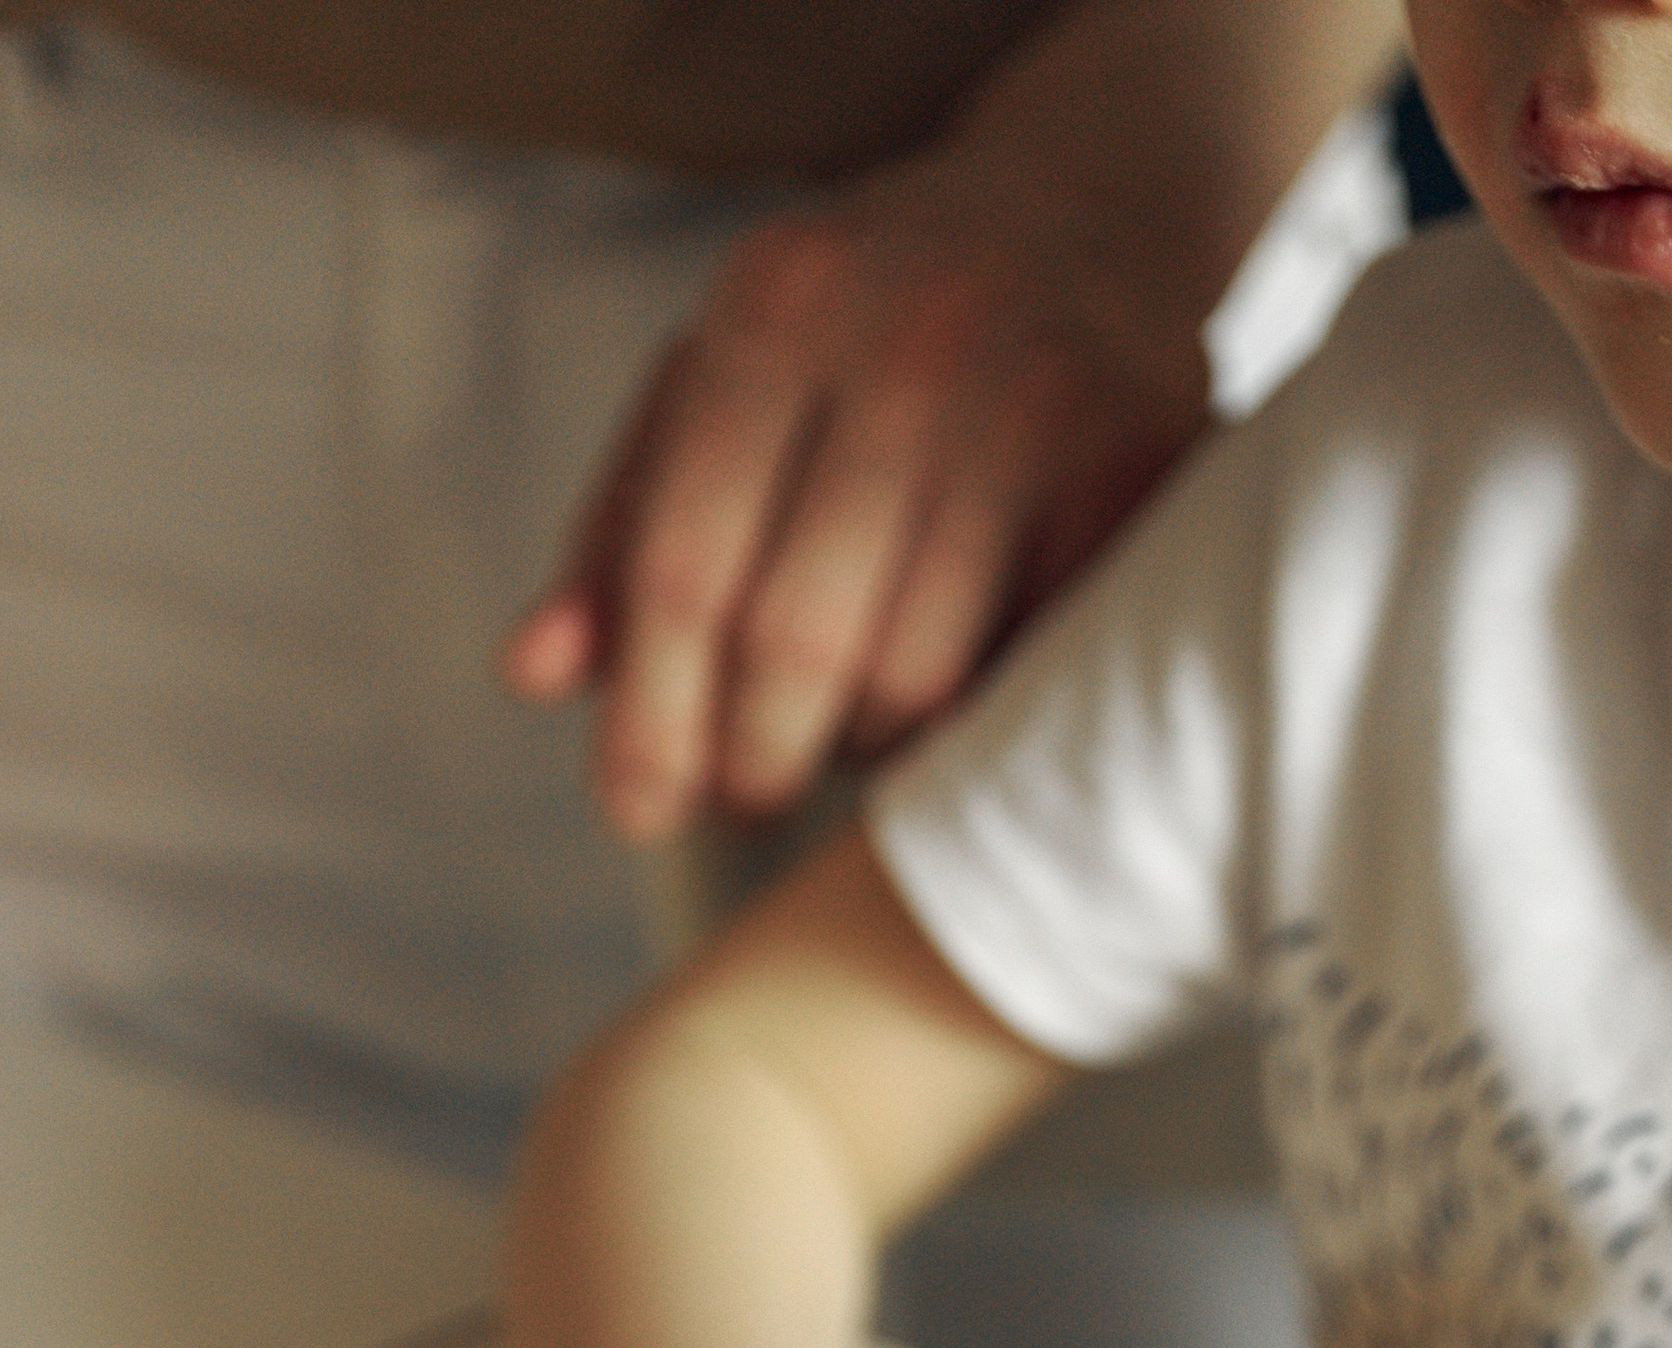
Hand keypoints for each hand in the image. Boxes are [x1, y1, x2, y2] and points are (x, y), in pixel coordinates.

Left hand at [503, 138, 1207, 843]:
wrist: (1089, 211)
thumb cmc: (867, 335)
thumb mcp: (720, 384)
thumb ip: (621, 529)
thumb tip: (532, 676)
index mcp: (778, 306)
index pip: (686, 567)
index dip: (652, 719)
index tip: (638, 812)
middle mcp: (911, 338)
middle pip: (796, 641)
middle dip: (753, 759)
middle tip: (745, 797)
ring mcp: (1038, 399)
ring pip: (916, 676)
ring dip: (863, 752)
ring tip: (846, 739)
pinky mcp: (1138, 465)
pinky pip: (1027, 666)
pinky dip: (975, 721)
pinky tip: (946, 708)